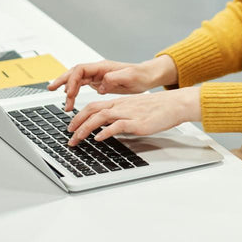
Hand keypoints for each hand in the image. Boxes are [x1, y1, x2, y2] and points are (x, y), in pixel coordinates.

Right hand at [47, 56, 177, 111]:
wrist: (147, 76)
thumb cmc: (141, 75)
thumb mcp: (130, 77)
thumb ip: (115, 79)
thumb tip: (100, 85)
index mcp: (103, 67)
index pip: (81, 70)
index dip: (72, 80)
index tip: (70, 93)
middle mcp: (98, 70)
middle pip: (74, 72)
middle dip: (62, 80)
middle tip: (51, 89)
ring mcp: (97, 76)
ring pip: (77, 79)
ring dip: (68, 88)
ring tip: (63, 101)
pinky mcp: (99, 82)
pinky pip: (82, 85)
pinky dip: (75, 91)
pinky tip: (71, 98)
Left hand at [66, 87, 200, 144]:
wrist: (173, 104)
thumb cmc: (156, 109)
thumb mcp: (134, 110)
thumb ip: (120, 116)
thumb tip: (107, 127)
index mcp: (119, 103)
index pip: (93, 106)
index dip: (79, 116)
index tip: (71, 126)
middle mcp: (120, 106)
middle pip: (92, 110)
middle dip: (77, 123)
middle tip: (68, 135)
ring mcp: (128, 113)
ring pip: (100, 117)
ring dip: (85, 128)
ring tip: (77, 139)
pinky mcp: (137, 122)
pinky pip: (117, 125)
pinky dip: (105, 132)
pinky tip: (98, 138)